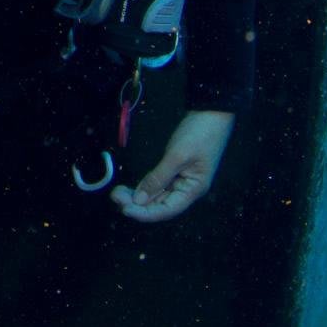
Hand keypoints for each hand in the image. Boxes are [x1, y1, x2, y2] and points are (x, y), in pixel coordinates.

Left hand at [112, 109, 233, 222]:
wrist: (211, 112)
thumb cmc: (199, 134)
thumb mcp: (177, 156)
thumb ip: (158, 178)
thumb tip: (139, 199)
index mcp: (193, 189)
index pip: (167, 210)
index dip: (145, 214)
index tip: (124, 209)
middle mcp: (187, 189)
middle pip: (160, 205)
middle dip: (137, 204)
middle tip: (115, 196)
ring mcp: (181, 180)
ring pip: (157, 196)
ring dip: (138, 196)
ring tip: (117, 193)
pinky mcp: (174, 170)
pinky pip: (158, 184)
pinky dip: (144, 186)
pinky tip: (129, 188)